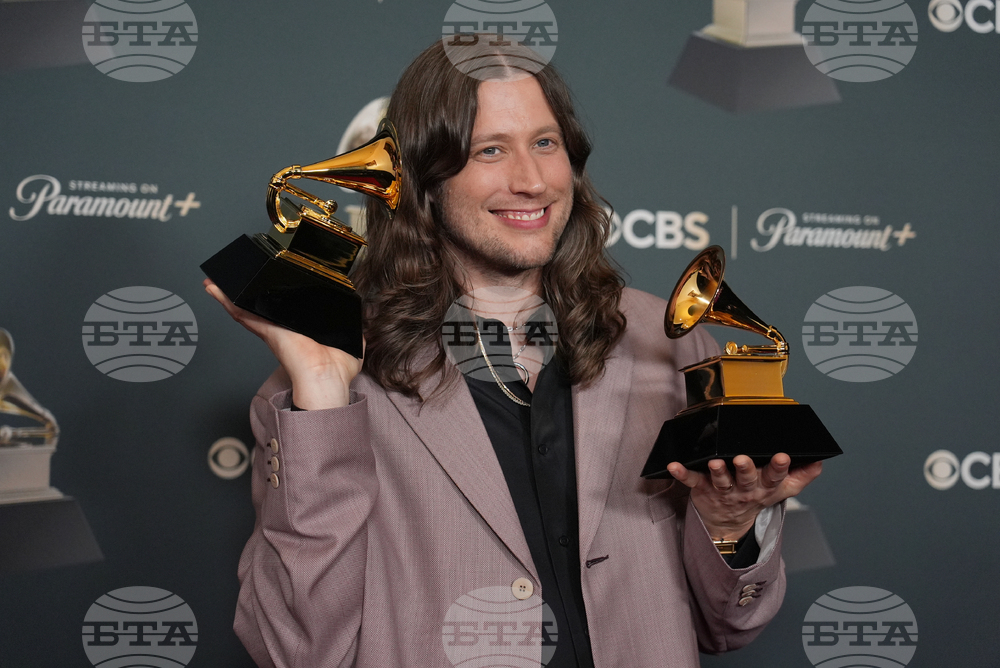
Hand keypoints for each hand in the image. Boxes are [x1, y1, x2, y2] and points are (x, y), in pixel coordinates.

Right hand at [204, 279, 362, 408]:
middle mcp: (282, 328)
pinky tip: (216, 289)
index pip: (282, 309)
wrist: (328, 380)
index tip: (263, 284)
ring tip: (215, 280)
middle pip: (259, 306)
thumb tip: (362, 319)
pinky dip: (227, 301)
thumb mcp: (352, 341)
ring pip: (246, 307)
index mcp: (299, 329)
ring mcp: (272, 329)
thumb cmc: (337, 369)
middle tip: (231, 278)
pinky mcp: (267, 330)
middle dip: (244, 292)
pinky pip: (243, 314)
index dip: (270, 297)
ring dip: (229, 293)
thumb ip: (355, 328)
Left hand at [666, 453, 821, 540]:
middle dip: (745, 469)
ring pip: (720, 480)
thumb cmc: (755, 497)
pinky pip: (691, 480)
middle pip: (746, 479)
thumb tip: (820, 461)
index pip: (775, 477)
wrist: (729, 523)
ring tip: (715, 463)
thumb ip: (802, 475)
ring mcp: (722, 490)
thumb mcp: (782, 490)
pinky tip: (673, 465)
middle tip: (743, 459)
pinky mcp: (702, 489)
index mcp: (764, 487)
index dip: (780, 467)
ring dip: (717, 471)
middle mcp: (744, 489)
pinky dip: (682, 473)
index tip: (783, 456)